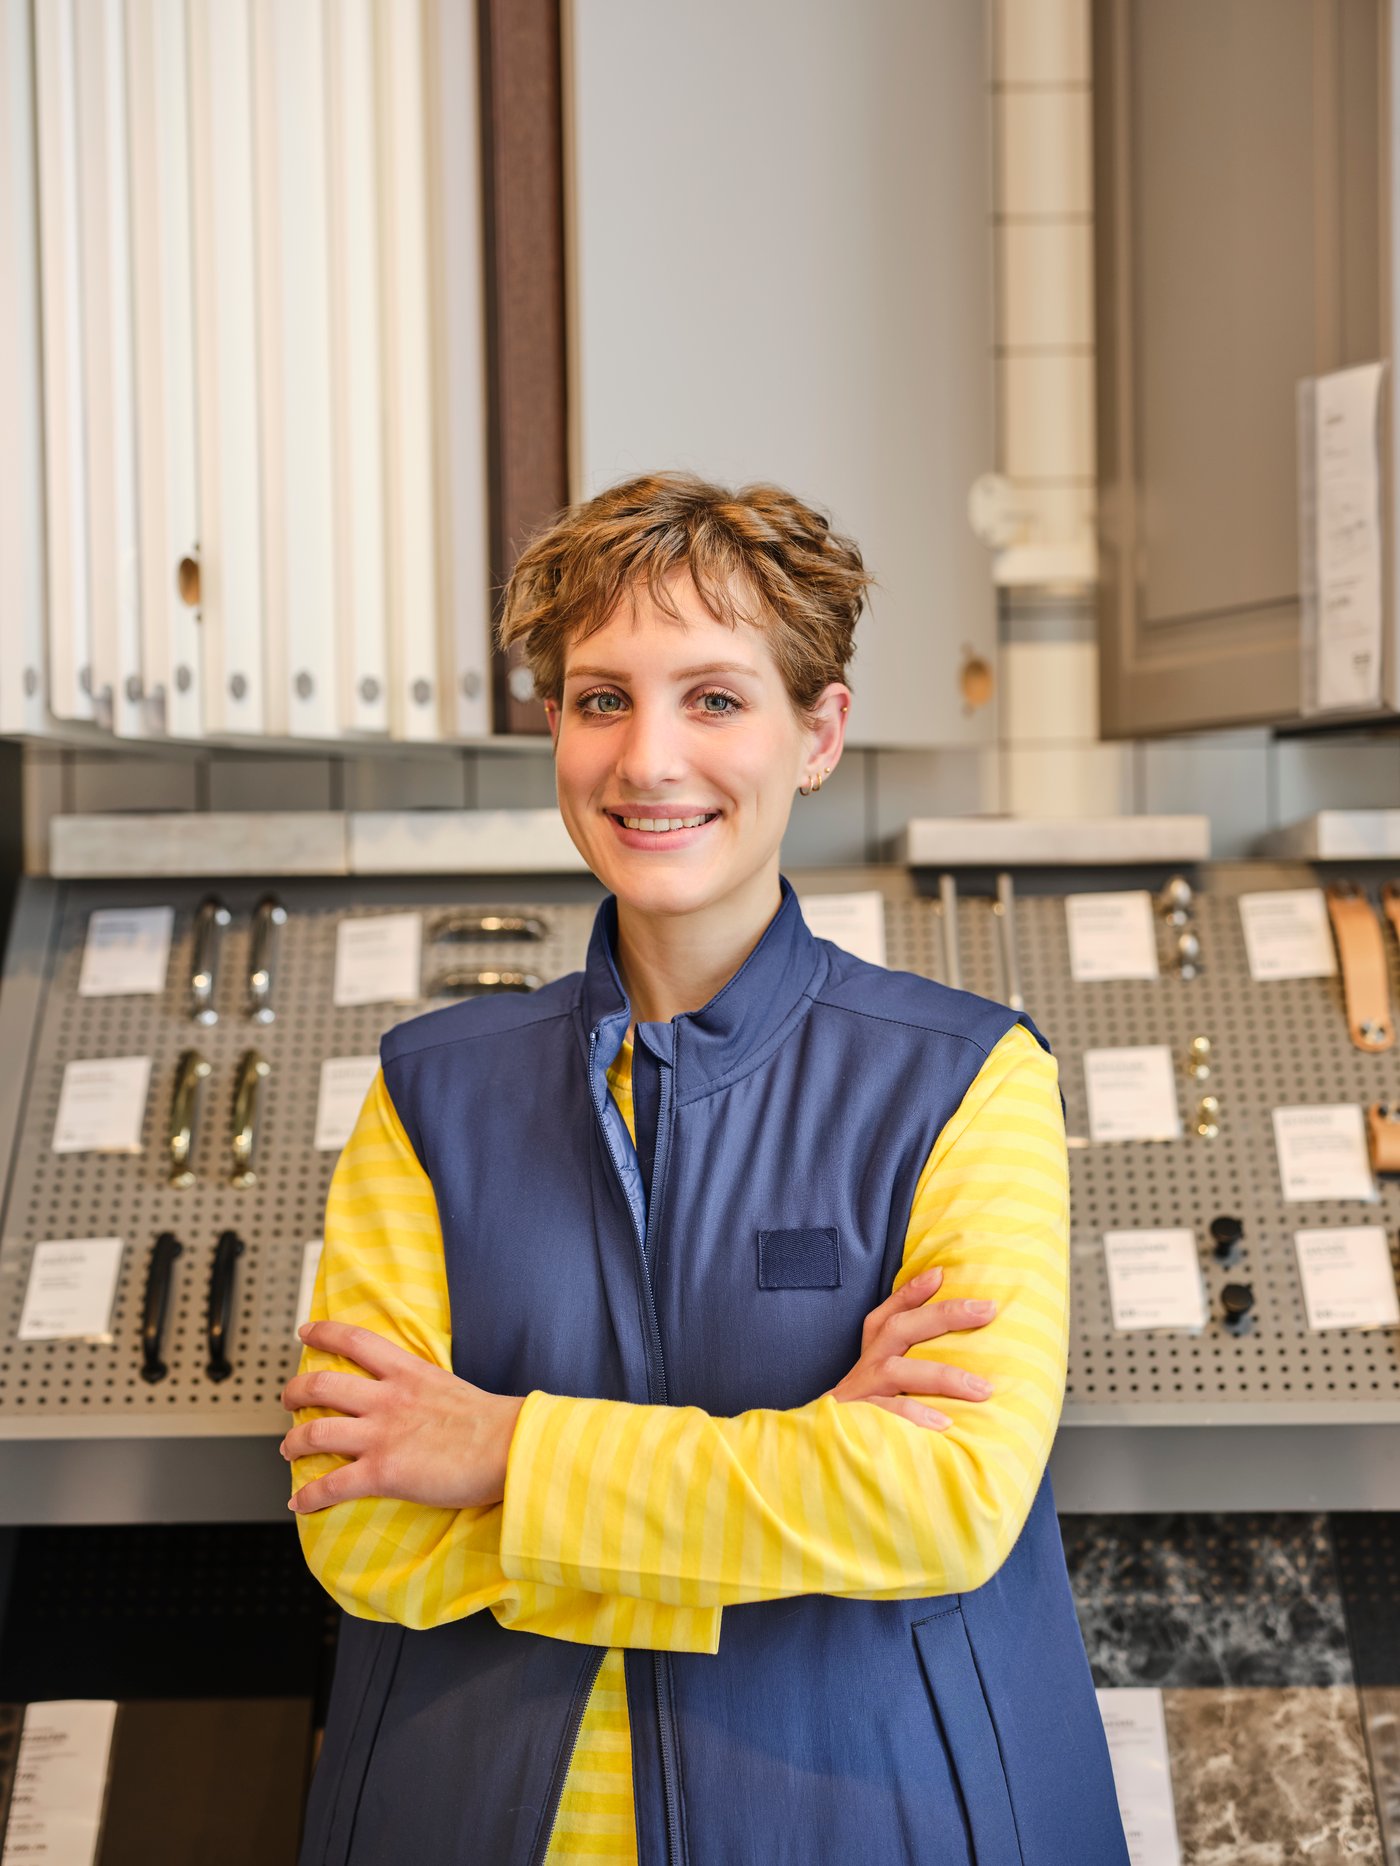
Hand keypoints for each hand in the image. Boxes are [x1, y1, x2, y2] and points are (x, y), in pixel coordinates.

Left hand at [279, 1319, 524, 1514]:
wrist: (509, 1446)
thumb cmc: (494, 1423)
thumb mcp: (452, 1388)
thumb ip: (426, 1391)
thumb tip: (424, 1402)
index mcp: (408, 1372)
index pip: (356, 1340)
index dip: (324, 1332)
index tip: (306, 1331)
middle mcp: (387, 1399)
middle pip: (322, 1384)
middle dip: (295, 1392)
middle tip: (288, 1399)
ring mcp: (381, 1435)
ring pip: (316, 1432)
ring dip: (294, 1443)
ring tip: (288, 1449)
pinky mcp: (382, 1471)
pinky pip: (331, 1485)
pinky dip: (309, 1496)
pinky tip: (300, 1503)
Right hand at [825, 1265, 996, 1430]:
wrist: (824, 1454)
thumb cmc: (870, 1415)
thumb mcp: (891, 1384)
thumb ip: (919, 1364)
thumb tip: (961, 1349)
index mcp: (873, 1353)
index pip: (890, 1313)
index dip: (913, 1291)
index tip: (941, 1273)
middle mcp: (866, 1367)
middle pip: (899, 1328)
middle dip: (945, 1315)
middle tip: (987, 1309)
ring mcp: (860, 1393)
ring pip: (896, 1371)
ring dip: (942, 1375)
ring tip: (982, 1388)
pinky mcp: (856, 1422)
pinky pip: (885, 1414)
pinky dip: (913, 1415)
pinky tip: (944, 1423)